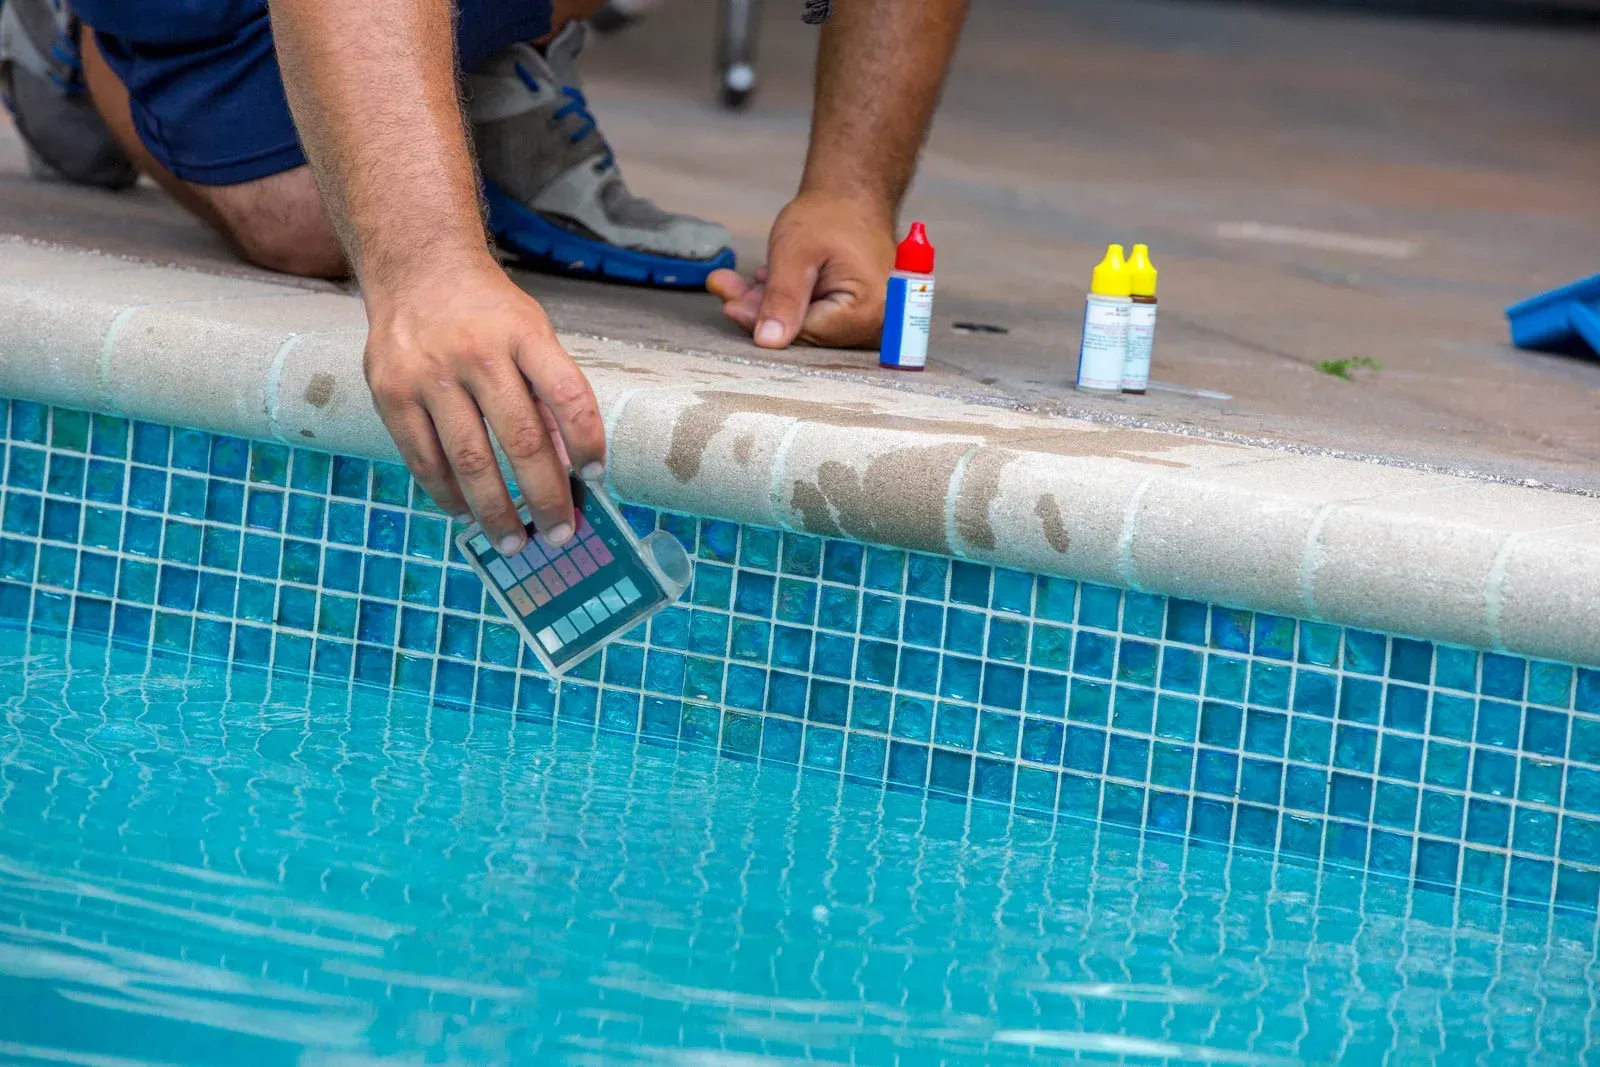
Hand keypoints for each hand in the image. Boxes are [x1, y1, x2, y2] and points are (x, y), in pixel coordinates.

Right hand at [362, 254, 605, 554]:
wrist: (417, 268)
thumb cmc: (488, 312)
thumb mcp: (531, 331)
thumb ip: (548, 390)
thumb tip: (567, 466)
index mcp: (524, 334)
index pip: (568, 396)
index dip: (587, 442)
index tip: (598, 477)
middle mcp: (477, 352)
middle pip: (521, 440)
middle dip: (545, 496)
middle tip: (560, 534)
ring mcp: (429, 373)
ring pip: (469, 460)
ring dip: (495, 511)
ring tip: (514, 541)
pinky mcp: (391, 392)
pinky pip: (423, 458)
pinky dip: (447, 494)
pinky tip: (465, 512)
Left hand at [707, 191, 895, 348]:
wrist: (854, 192)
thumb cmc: (830, 214)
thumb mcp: (795, 253)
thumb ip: (782, 299)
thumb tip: (768, 342)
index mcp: (865, 310)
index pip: (804, 332)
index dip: (763, 322)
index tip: (730, 306)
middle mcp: (873, 321)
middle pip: (805, 330)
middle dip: (761, 311)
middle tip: (725, 289)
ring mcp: (868, 317)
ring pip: (805, 323)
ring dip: (769, 304)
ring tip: (736, 282)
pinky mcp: (856, 311)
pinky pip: (815, 314)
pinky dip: (787, 300)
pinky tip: (763, 281)